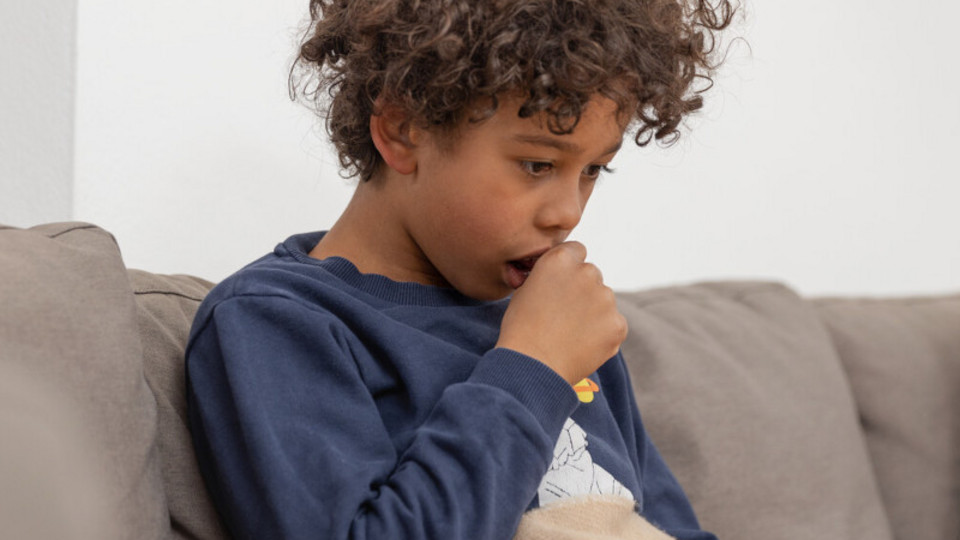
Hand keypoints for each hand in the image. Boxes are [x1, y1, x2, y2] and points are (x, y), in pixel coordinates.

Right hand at [496, 242, 627, 383]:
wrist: (532, 365)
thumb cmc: (521, 329)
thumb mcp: (525, 290)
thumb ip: (549, 276)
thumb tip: (560, 279)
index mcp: (561, 260)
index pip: (577, 251)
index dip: (569, 268)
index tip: (562, 283)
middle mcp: (587, 273)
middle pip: (592, 275)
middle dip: (582, 290)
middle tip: (564, 314)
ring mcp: (606, 299)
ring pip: (603, 300)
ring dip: (593, 312)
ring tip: (569, 334)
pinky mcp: (618, 324)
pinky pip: (612, 324)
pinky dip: (602, 333)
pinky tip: (580, 345)